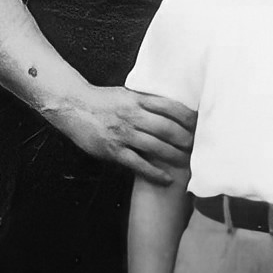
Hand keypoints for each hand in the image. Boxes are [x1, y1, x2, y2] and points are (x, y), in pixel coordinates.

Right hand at [53, 86, 195, 182]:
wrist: (72, 106)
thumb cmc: (101, 101)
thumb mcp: (126, 93)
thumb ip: (147, 101)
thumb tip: (172, 108)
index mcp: (138, 99)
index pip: (171, 107)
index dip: (188, 118)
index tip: (200, 126)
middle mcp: (132, 115)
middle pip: (168, 128)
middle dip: (186, 139)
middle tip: (198, 147)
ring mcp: (123, 133)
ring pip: (156, 146)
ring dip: (175, 156)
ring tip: (187, 163)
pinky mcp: (113, 150)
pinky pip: (138, 164)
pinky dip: (154, 173)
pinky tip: (166, 179)